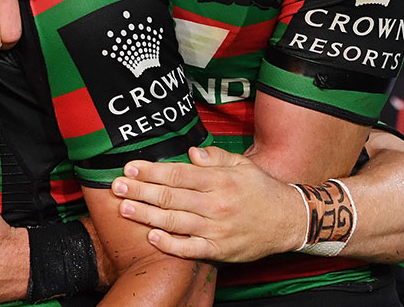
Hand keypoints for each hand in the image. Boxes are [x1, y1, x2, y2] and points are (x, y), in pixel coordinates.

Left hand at [110, 147, 305, 262]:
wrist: (287, 220)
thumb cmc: (260, 190)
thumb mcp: (242, 165)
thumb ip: (215, 157)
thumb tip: (191, 153)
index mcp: (219, 180)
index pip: (178, 174)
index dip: (151, 171)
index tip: (130, 167)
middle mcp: (216, 204)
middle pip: (170, 196)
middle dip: (140, 190)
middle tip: (116, 186)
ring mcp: (216, 229)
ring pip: (175, 221)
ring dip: (146, 215)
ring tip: (125, 208)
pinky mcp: (219, 250)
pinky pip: (189, 248)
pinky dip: (169, 244)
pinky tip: (151, 237)